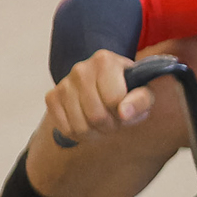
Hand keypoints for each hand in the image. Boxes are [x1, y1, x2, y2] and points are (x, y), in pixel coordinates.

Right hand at [42, 49, 156, 146]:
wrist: (105, 86)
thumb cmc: (127, 90)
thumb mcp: (144, 93)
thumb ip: (141, 101)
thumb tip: (123, 112)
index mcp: (105, 61)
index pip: (114, 100)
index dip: (124, 114)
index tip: (126, 111)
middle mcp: (81, 69)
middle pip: (96, 116)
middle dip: (110, 126)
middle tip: (115, 120)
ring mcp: (64, 83)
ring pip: (80, 127)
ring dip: (95, 133)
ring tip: (102, 122)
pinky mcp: (52, 97)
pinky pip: (66, 129)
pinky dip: (79, 134)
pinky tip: (88, 123)